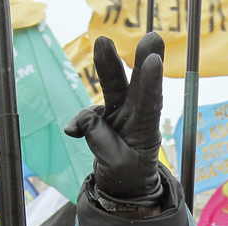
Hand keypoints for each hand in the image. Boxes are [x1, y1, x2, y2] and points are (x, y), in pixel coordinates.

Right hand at [64, 33, 164, 207]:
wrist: (121, 186)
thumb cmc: (127, 177)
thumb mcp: (117, 166)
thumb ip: (102, 141)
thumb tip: (86, 120)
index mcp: (146, 129)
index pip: (150, 104)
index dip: (151, 82)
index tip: (154, 61)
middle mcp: (135, 115)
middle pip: (137, 85)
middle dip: (141, 59)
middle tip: (152, 37)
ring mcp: (119, 113)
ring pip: (113, 86)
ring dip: (107, 65)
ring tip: (102, 42)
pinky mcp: (104, 116)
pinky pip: (88, 114)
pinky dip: (78, 122)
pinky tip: (72, 133)